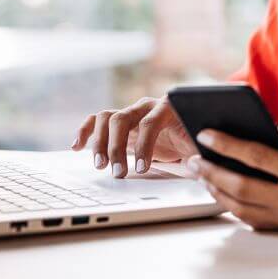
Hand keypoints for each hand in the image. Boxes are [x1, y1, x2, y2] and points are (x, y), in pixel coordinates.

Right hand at [71, 96, 196, 177]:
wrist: (192, 124)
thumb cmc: (196, 135)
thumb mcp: (201, 142)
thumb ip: (200, 150)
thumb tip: (199, 163)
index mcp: (168, 107)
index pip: (150, 122)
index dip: (144, 146)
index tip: (141, 170)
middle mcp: (146, 105)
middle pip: (122, 119)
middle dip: (117, 147)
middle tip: (118, 173)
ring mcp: (131, 112)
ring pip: (107, 118)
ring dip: (99, 142)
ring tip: (100, 166)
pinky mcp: (120, 122)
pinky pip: (97, 121)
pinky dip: (85, 131)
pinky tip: (76, 147)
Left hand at [188, 109, 277, 230]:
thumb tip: (263, 136)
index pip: (256, 159)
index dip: (227, 146)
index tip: (206, 135)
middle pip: (243, 190)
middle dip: (213, 173)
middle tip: (194, 160)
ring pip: (246, 212)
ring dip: (221, 194)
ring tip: (205, 176)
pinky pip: (261, 222)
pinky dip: (239, 208)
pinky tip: (228, 194)